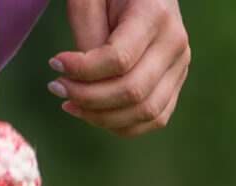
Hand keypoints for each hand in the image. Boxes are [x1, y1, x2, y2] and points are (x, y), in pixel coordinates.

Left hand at [48, 0, 189, 136]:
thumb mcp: (90, 0)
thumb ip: (89, 40)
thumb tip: (85, 85)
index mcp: (155, 14)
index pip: (120, 60)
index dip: (83, 70)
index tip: (55, 62)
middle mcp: (175, 43)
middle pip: (133, 91)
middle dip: (88, 98)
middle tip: (58, 87)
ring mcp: (180, 65)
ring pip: (145, 112)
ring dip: (103, 117)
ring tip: (72, 104)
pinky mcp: (176, 81)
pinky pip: (154, 118)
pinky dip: (122, 124)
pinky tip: (94, 113)